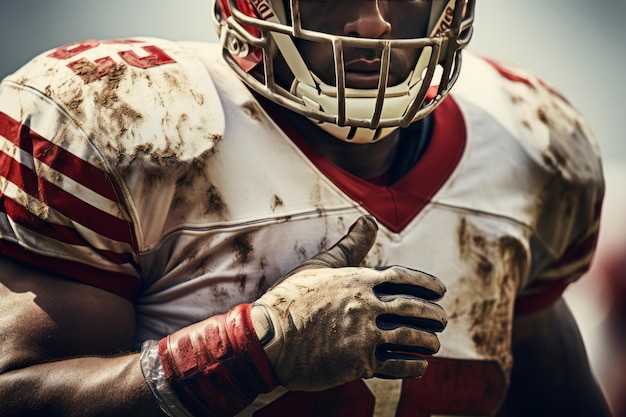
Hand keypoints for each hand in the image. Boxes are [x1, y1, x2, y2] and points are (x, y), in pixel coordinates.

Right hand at [251, 215, 447, 390]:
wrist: (267, 338)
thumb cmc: (290, 299)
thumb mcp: (320, 265)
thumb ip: (349, 245)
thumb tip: (368, 219)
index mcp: (358, 280)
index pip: (403, 278)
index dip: (426, 283)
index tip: (440, 290)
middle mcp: (365, 306)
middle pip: (413, 307)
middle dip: (433, 314)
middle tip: (443, 318)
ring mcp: (363, 335)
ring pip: (410, 337)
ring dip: (428, 340)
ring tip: (435, 343)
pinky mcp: (358, 362)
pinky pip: (396, 364)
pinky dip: (413, 365)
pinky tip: (420, 365)